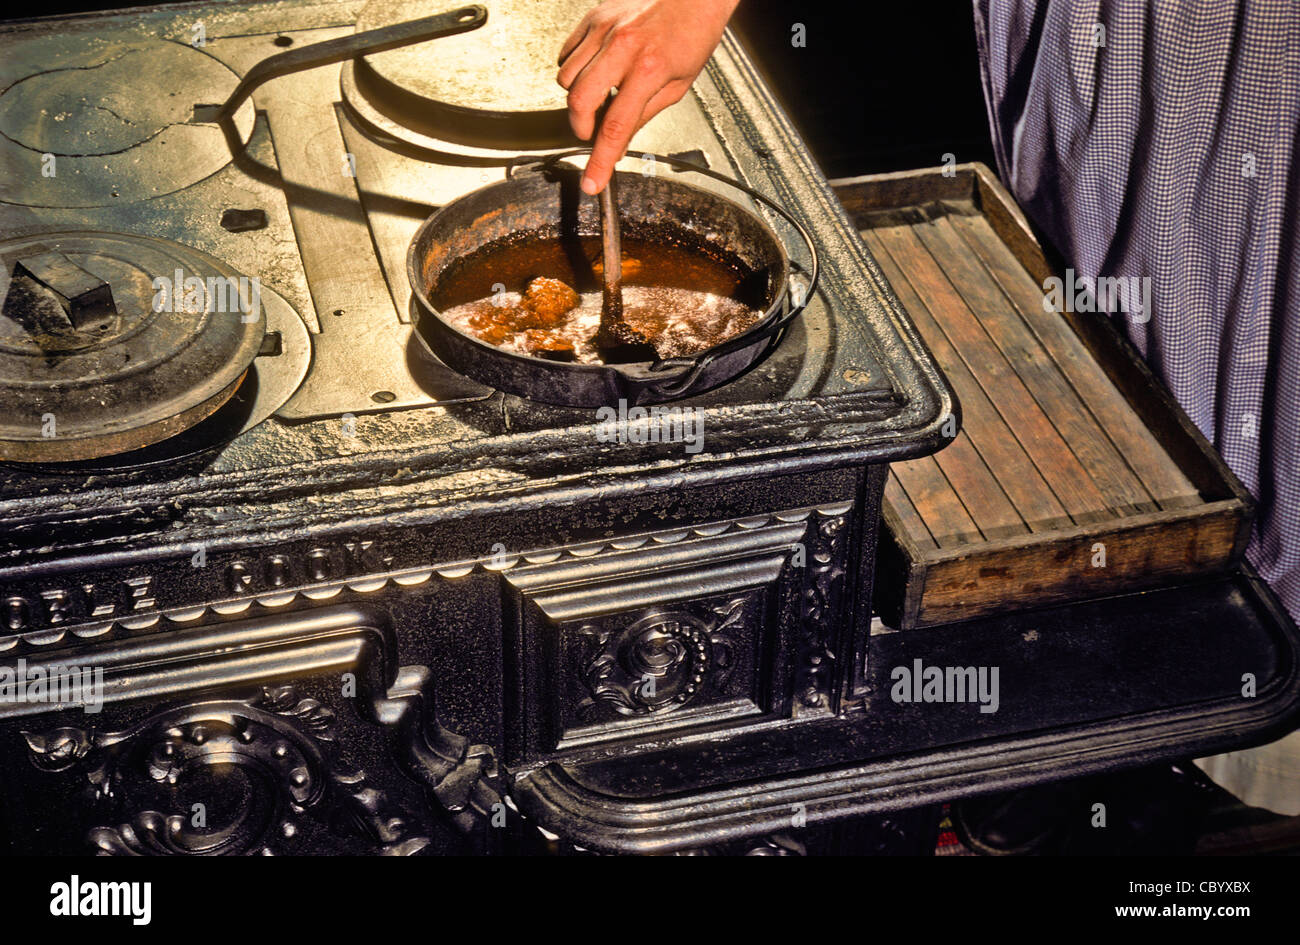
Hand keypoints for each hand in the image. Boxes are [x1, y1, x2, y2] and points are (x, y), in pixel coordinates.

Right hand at [558, 0, 739, 193]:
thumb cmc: (693, 32)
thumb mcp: (678, 83)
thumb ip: (644, 113)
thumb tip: (620, 141)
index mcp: (649, 69)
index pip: (616, 127)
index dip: (600, 162)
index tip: (592, 182)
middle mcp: (622, 47)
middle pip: (578, 102)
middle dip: (581, 128)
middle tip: (593, 133)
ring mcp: (604, 30)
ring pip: (567, 79)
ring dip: (578, 98)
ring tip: (601, 95)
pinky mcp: (593, 18)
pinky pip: (567, 55)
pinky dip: (574, 71)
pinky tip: (594, 72)